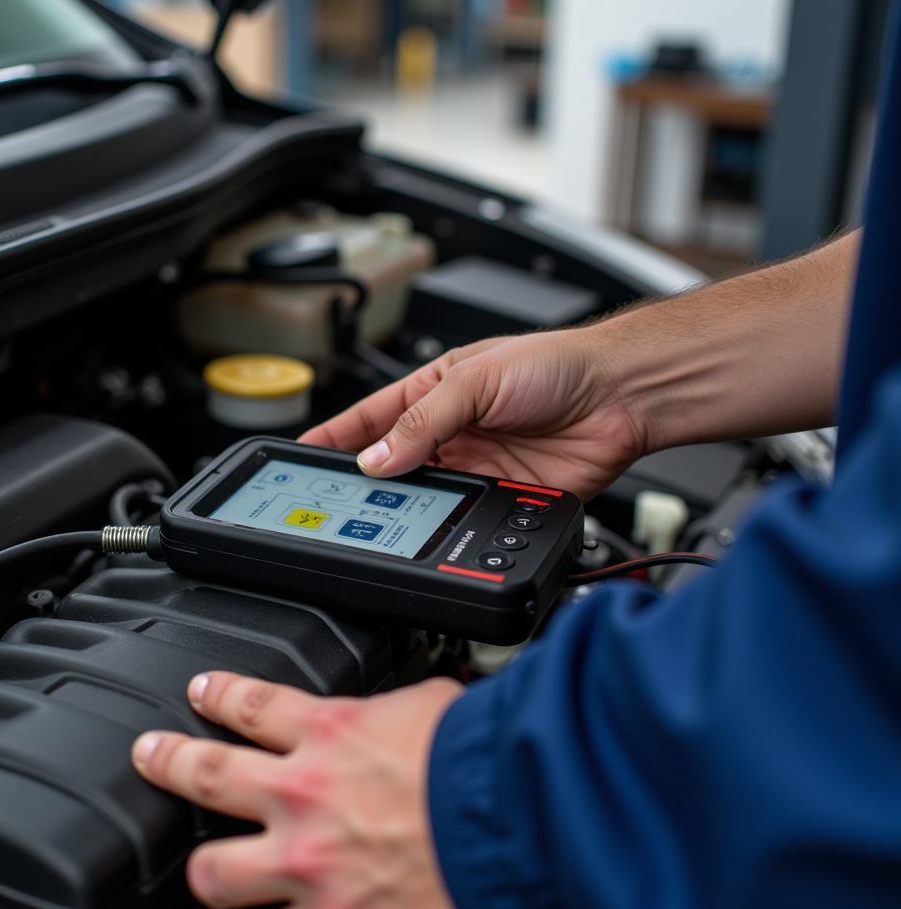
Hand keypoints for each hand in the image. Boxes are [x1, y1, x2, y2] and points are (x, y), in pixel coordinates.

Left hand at [132, 672, 494, 908]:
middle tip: (156, 760)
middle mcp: (307, 810)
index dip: (218, 696)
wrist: (527, 825)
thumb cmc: (487, 761)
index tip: (200, 694)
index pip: (251, 707)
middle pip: (205, 783)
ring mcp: (321, 884)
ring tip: (242, 896)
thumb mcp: (434, 706)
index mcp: (329, 741)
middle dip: (171, 766)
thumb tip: (405, 716)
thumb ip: (399, 715)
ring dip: (238, 895)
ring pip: (229, 894)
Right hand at [300, 330, 647, 499]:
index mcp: (436, 393)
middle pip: (394, 465)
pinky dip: (450, 526)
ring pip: (427, 497)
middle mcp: (452, 432)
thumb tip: (376, 459)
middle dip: (365, 482)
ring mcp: (478, 467)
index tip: (301, 458)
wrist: (621, 395)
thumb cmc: (557, 364)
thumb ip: (423, 422)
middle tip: (334, 501)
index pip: (370, 419)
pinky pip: (467, 519)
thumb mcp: (475, 380)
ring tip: (381, 519)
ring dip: (407, 507)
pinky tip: (436, 529)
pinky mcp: (505, 497)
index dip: (335, 438)